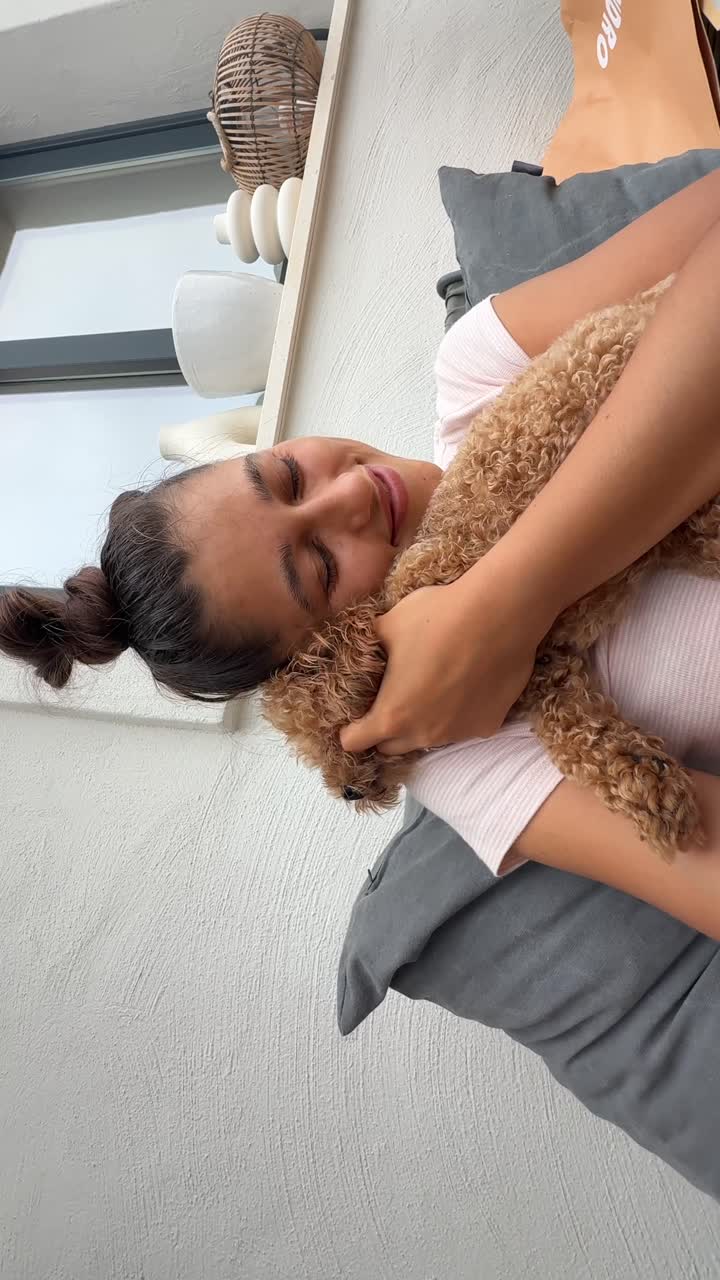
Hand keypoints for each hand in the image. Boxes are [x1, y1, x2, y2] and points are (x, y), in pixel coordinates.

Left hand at [339, 563, 549, 756]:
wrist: (500, 613)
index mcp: (391, 714)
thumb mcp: (388, 624)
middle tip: (392, 698)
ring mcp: (458, 734)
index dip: (350, 729)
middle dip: (385, 729)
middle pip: (391, 746)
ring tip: (433, 687)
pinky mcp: (488, 726)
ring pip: (428, 738)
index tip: (355, 715)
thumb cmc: (438, 617)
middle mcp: (423, 734)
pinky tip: (466, 684)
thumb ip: (370, 646)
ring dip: (423, 723)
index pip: (354, 742)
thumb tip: (364, 647)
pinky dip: (458, 715)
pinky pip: (463, 728)